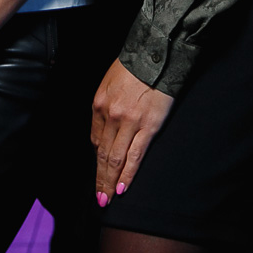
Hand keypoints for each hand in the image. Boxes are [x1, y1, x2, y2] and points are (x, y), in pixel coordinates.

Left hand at [90, 59, 173, 204]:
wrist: (156, 53)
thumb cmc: (134, 65)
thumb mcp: (109, 83)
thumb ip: (105, 106)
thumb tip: (106, 129)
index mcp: (99, 105)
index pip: (95, 140)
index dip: (97, 160)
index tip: (99, 172)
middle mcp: (110, 116)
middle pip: (102, 154)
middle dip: (99, 179)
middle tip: (98, 198)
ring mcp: (129, 123)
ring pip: (116, 159)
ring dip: (109, 182)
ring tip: (106, 199)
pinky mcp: (148, 126)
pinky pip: (135, 156)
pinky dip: (127, 175)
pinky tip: (122, 188)